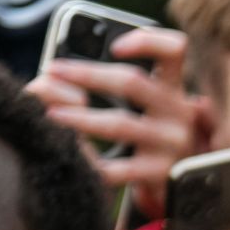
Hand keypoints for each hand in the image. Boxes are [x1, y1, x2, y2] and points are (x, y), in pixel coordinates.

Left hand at [27, 27, 201, 218]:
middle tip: (54, 70)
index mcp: (174, 90)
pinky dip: (87, 158)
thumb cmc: (154, 137)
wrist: (184, 186)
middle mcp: (179, 113)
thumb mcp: (149, 108)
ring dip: (80, 117)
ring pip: (120, 124)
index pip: (174, 52)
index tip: (115, 45)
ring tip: (52, 114)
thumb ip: (108, 86)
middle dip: (87, 74)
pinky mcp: (159, 174)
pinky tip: (69, 151)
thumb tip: (46, 81)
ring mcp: (172, 145)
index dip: (148, 42)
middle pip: (133, 82)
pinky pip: (115, 167)